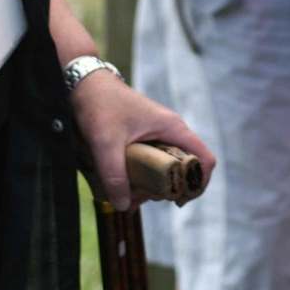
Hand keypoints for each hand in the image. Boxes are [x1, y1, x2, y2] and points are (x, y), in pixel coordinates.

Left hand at [67, 71, 218, 211]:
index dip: (199, 183)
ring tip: (129, 196)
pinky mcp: (146, 137)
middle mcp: (171, 131)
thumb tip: (123, 205)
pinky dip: (144, 176)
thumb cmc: (100, 106)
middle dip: (168, 190)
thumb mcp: (106, 144)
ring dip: (153, 185)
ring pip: (167, 167)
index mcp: (173, 128)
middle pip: (184, 168)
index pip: (204, 158)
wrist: (85, 84)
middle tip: (144, 199)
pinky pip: (154, 161)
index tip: (180, 201)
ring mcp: (159, 134)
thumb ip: (114, 175)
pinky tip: (124, 186)